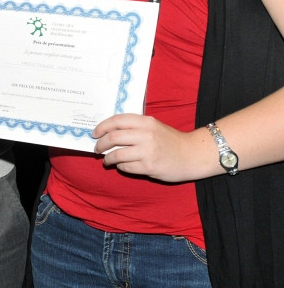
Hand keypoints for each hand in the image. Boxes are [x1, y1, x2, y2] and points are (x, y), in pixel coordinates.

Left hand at [94, 114, 208, 182]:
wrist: (192, 155)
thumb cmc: (170, 140)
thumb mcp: (153, 126)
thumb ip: (134, 126)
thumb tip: (107, 132)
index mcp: (146, 122)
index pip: (116, 121)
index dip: (101, 127)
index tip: (94, 133)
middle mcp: (146, 135)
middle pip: (112, 138)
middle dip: (100, 144)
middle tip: (97, 149)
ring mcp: (148, 151)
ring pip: (116, 155)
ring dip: (108, 158)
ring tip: (107, 160)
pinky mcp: (149, 167)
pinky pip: (126, 167)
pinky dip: (120, 167)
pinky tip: (122, 166)